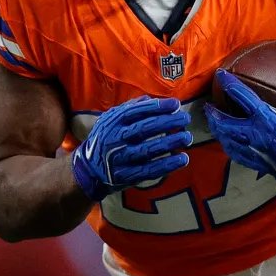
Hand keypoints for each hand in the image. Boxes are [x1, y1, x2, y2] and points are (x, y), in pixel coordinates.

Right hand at [70, 96, 191, 200]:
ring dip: (170, 142)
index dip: (157, 107)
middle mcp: (115, 139)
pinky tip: (182, 158)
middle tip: (185, 119)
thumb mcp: (109, 120)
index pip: (136, 111)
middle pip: (144, 128)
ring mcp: (121, 159)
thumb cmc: (105, 140)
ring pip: (149, 149)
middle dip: (168, 122)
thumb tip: (152, 99)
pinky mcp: (127, 175)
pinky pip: (150, 170)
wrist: (88, 169)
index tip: (175, 104)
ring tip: (186, 136)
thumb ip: (129, 109)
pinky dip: (168, 165)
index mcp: (112, 123)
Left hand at [204, 56, 275, 190]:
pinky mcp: (257, 162)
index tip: (220, 74)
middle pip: (225, 123)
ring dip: (218, 130)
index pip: (242, 97)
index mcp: (268, 118)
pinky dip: (228, 145)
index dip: (230, 84)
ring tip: (213, 122)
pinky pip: (235, 154)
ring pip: (227, 140)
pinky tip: (227, 141)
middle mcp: (256, 134)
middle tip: (208, 106)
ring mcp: (254, 150)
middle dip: (214, 114)